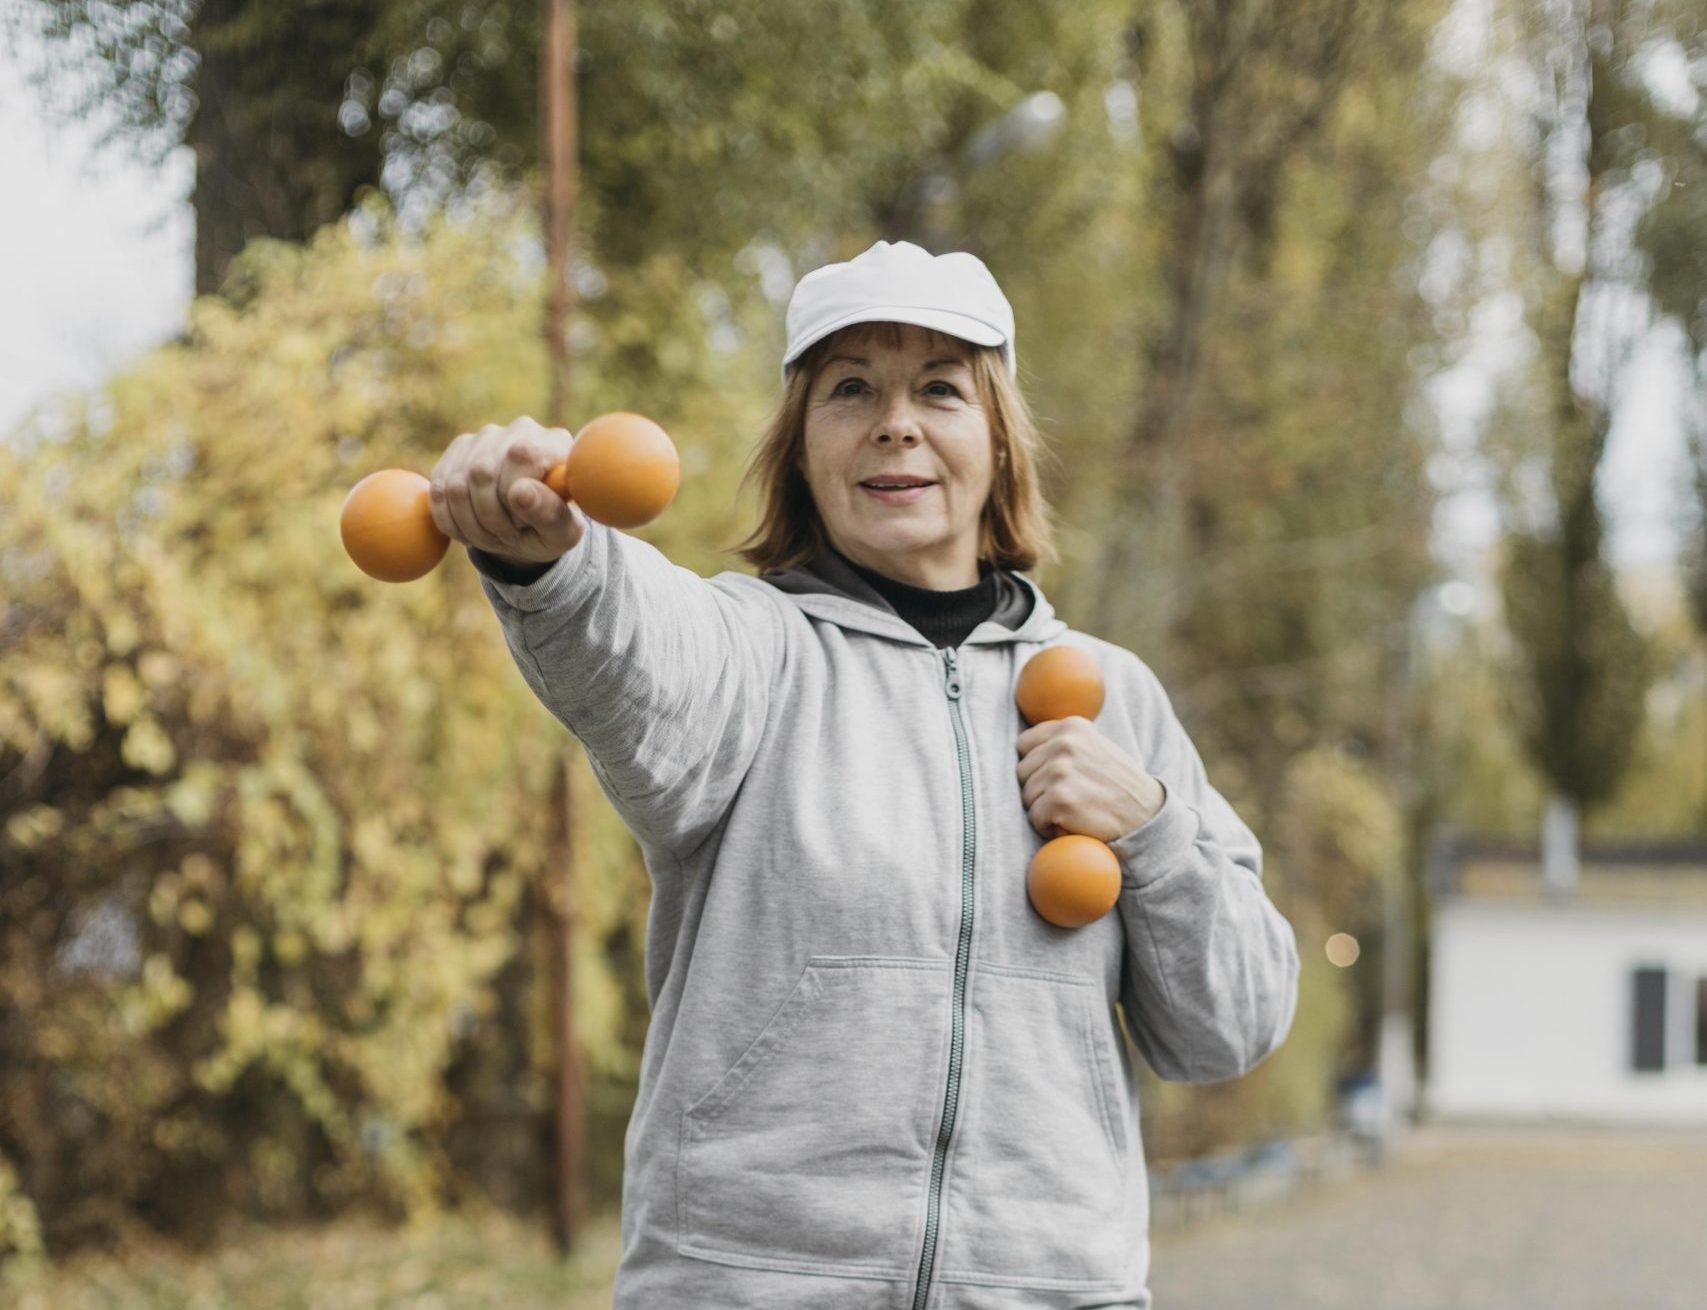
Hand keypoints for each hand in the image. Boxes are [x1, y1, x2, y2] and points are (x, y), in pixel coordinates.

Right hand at [429, 416, 586, 563]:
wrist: (528, 530)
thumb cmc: (551, 529)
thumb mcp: (562, 533)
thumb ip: (551, 514)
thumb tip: (520, 492)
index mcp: (555, 443)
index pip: (521, 456)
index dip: (514, 498)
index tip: (523, 523)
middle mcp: (520, 430)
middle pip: (482, 472)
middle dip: (491, 518)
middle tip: (507, 537)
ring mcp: (486, 437)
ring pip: (455, 485)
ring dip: (470, 524)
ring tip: (492, 536)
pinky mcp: (458, 451)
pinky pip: (438, 491)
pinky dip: (451, 522)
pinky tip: (472, 530)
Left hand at [1015, 717, 1165, 841]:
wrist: (1147, 817)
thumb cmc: (1117, 786)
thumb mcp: (1095, 748)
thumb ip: (1065, 741)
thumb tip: (1022, 742)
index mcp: (1072, 727)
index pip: (1025, 744)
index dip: (1036, 766)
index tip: (1057, 778)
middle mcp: (1064, 743)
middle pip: (1022, 771)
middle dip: (1038, 788)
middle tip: (1069, 798)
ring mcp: (1060, 770)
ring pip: (1026, 796)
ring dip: (1044, 809)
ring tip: (1074, 809)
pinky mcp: (1058, 799)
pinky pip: (1034, 818)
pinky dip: (1048, 827)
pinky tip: (1072, 823)